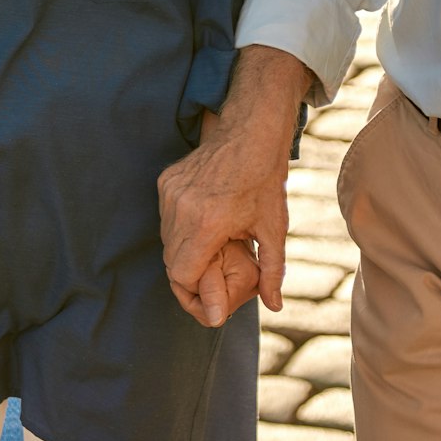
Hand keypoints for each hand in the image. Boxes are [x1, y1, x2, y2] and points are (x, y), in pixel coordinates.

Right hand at [160, 45, 312, 329]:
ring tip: (211, 260)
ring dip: (185, 257)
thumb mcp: (274, 229)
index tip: (210, 310)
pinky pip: (166, 220)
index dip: (194, 297)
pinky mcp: (165, 183)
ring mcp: (169, 194)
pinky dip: (181, 233)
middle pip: (172, 263)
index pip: (182, 276)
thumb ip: (271, 272)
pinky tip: (203, 231)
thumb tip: (275, 306)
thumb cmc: (265, 179)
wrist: (251, 130)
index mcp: (206, 225)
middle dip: (191, 281)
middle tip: (212, 292)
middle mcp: (180, 210)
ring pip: (167, 243)